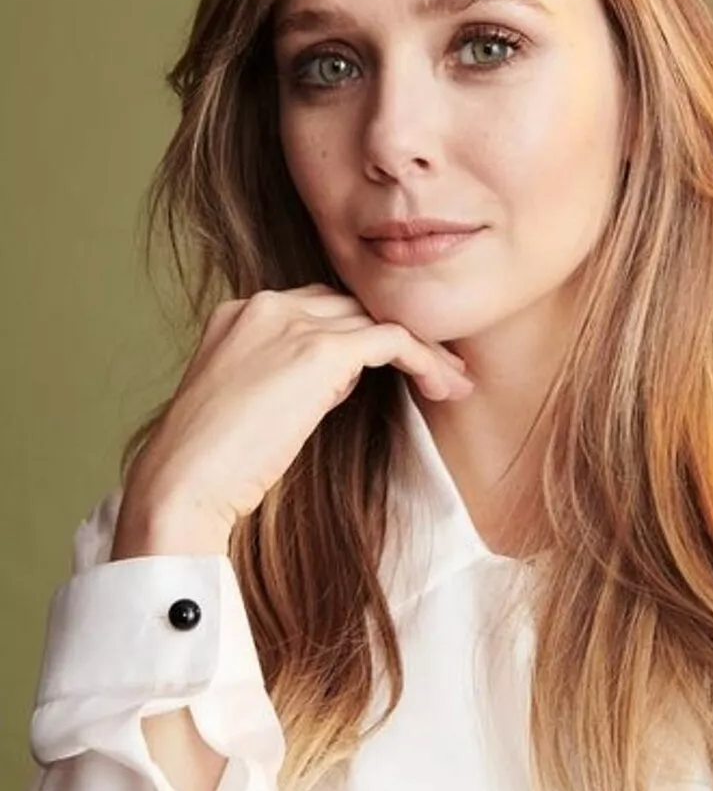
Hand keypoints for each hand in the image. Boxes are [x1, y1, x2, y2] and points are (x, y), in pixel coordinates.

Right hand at [111, 283, 472, 555]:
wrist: (180, 486)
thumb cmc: (209, 464)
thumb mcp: (244, 401)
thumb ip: (285, 373)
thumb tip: (340, 376)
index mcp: (239, 312)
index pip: (317, 306)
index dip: (357, 335)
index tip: (393, 365)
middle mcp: (265, 305)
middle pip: (352, 307)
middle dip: (396, 336)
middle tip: (438, 370)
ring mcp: (291, 323)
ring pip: (378, 320)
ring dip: (423, 351)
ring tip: (453, 383)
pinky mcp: (319, 351)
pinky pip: (392, 340)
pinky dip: (424, 359)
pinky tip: (443, 385)